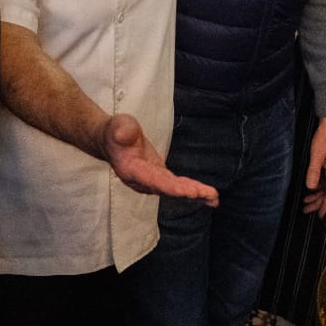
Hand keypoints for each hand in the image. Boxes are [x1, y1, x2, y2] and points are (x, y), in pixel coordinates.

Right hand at [103, 114, 219, 206]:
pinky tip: (208, 197)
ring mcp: (152, 181)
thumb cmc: (115, 132)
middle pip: (168, 189)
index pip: (154, 180)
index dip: (172, 187)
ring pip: (175, 190)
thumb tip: (123, 133)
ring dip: (195, 195)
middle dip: (189, 193)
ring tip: (214, 199)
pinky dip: (193, 191)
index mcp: (132, 170)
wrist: (112, 141)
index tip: (190, 192)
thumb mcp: (117, 125)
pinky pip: (178, 186)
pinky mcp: (160, 178)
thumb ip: (122, 130)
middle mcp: (143, 181)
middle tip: (209, 195)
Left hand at [301, 115, 325, 217]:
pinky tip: (313, 187)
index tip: (319, 216)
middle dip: (319, 202)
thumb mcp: (317, 154)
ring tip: (306, 201)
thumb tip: (311, 187)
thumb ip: (314, 172)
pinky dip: (321, 185)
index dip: (325, 205)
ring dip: (319, 194)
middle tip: (306, 209)